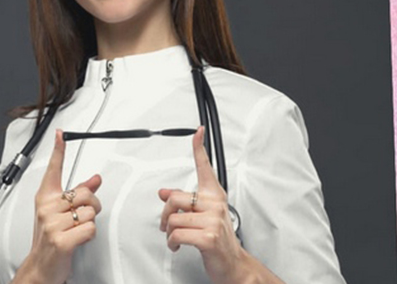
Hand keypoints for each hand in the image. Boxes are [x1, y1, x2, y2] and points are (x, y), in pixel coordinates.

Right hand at [16, 130, 101, 283]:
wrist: (41, 267)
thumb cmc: (51, 238)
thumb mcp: (61, 214)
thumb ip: (79, 194)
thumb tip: (96, 178)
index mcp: (45, 198)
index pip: (53, 170)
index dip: (58, 150)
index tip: (60, 134)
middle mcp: (46, 208)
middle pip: (85, 193)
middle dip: (92, 206)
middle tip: (81, 218)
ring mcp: (52, 224)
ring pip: (90, 212)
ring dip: (89, 223)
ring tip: (76, 231)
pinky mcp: (61, 240)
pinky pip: (90, 228)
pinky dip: (89, 236)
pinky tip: (77, 240)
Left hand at [158, 127, 250, 283]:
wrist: (232, 264)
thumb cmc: (217, 239)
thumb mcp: (201, 216)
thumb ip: (182, 202)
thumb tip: (163, 192)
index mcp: (214, 196)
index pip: (205, 167)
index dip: (199, 148)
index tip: (198, 132)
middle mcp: (215, 204)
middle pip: (175, 199)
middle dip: (165, 215)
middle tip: (167, 225)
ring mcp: (213, 220)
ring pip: (173, 220)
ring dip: (169, 233)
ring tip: (177, 238)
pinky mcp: (208, 237)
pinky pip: (176, 235)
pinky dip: (172, 243)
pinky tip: (178, 246)